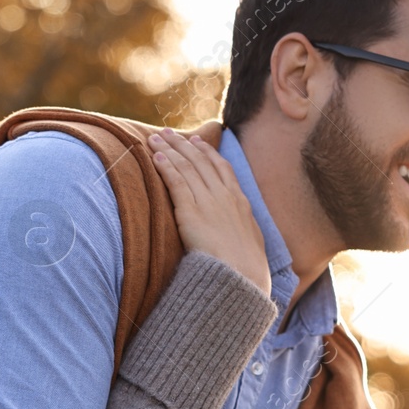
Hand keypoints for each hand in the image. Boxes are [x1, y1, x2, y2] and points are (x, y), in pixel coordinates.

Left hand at [147, 128, 270, 292]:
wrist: (241, 277)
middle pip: (201, 162)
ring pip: (186, 167)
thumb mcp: (252, 245)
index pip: (222, 169)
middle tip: (169, 132)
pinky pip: (176, 182)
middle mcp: (225, 196)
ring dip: (170, 149)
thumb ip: (244, 233)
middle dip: (184, 144)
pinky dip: (166, 166)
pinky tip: (156, 156)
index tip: (198, 141)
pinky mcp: (191, 212)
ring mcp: (208, 202)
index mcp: (240, 203)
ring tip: (156, 138)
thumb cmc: (246, 270)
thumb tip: (243, 239)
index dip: (208, 153)